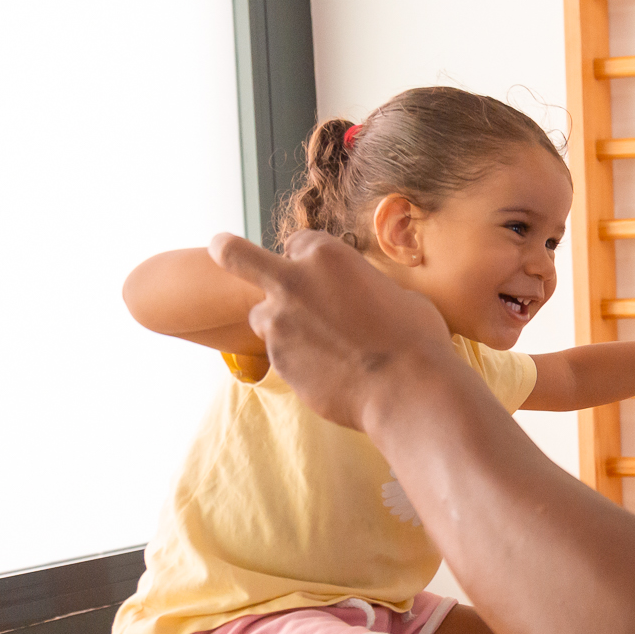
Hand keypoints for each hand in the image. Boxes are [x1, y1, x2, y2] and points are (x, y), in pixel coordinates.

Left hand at [208, 230, 451, 430]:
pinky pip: (280, 354)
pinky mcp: (276, 361)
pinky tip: (331, 373)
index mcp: (327, 255)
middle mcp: (293, 282)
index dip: (307, 259)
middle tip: (219, 246)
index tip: (318, 275)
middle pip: (236, 255)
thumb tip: (363, 301)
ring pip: (262, 317)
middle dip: (227, 250)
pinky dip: (298, 360)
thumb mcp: (397, 296)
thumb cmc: (415, 340)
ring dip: (279, 325)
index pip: (298, 243)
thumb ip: (365, 290)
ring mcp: (278, 323)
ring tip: (320, 347)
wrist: (407, 390)